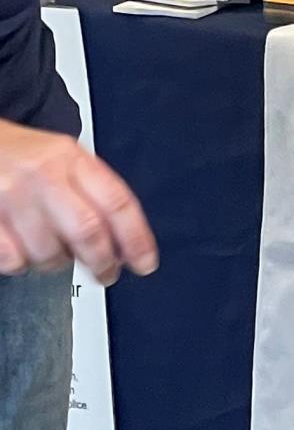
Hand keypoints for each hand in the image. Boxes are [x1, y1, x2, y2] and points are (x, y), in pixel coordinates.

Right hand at [0, 122, 155, 284]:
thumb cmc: (21, 156)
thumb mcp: (63, 158)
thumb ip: (93, 192)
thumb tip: (123, 242)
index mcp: (71, 158)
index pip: (117, 202)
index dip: (136, 239)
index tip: (145, 262)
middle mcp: (43, 174)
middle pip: (87, 231)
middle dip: (101, 262)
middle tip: (105, 273)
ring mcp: (12, 195)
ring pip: (50, 252)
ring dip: (57, 263)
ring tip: (54, 253)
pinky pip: (14, 259)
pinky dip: (22, 263)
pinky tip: (22, 249)